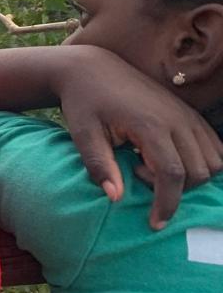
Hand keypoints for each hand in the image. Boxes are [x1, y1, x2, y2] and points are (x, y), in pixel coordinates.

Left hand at [56, 50, 222, 228]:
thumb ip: (98, 165)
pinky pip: (214, 146)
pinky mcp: (190, 114)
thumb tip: (116, 198)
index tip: (154, 224)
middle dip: (174, 189)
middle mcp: (176, 119)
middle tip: (136, 174)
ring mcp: (187, 115)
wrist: (92, 68)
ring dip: (190, 176)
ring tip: (149, 165)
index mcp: (150, 125)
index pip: (172, 174)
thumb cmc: (84, 102)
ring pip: (214, 162)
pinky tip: (167, 158)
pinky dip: (201, 163)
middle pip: (199, 172)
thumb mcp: (82, 133)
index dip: (167, 204)